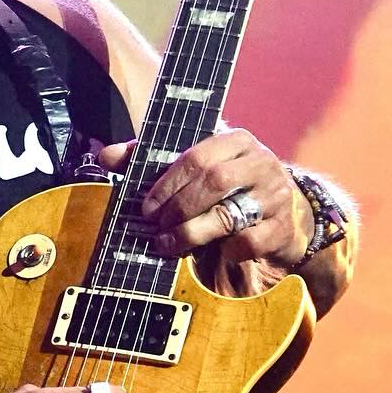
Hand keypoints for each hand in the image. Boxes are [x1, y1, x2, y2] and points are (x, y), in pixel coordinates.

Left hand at [98, 125, 310, 270]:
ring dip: (192, 233)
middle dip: (178, 208)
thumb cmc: (229, 186)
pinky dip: (228, 250)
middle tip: (157, 226)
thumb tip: (106, 154)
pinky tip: (217, 252)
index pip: (197, 156)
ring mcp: (276, 194)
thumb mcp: (198, 167)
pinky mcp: (283, 227)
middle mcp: (261, 162)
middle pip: (214, 182)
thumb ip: (152, 160)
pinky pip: (249, 242)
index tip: (145, 207)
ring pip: (229, 215)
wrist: (285, 211)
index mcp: (237, 140)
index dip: (167, 184)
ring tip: (169, 244)